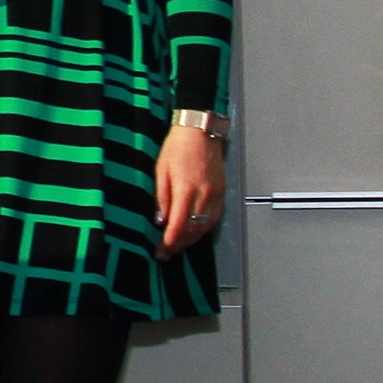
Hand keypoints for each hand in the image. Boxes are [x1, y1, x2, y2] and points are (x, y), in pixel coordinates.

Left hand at [154, 110, 228, 253]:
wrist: (200, 130)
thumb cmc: (178, 146)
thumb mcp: (161, 170)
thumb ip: (161, 197)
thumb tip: (160, 220)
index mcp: (186, 190)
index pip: (178, 225)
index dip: (169, 242)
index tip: (161, 252)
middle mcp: (204, 195)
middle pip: (193, 230)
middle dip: (180, 245)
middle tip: (168, 253)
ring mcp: (216, 194)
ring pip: (206, 227)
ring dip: (192, 239)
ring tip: (179, 245)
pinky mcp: (222, 191)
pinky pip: (215, 218)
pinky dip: (204, 229)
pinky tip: (195, 232)